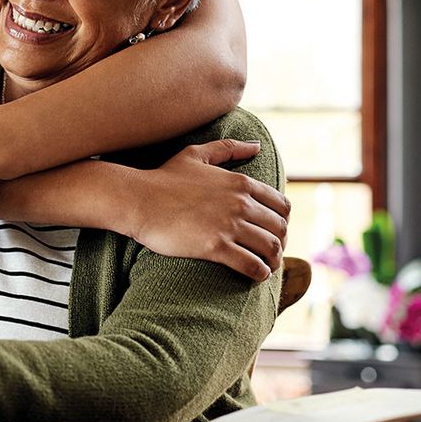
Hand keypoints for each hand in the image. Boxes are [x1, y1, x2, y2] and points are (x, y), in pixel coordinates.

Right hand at [129, 139, 289, 281]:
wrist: (137, 199)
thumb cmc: (163, 178)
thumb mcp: (196, 155)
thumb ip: (229, 149)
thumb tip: (257, 145)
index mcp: (240, 182)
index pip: (281, 205)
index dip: (282, 222)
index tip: (274, 232)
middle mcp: (240, 203)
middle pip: (279, 228)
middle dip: (280, 243)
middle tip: (271, 253)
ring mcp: (229, 225)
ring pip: (270, 248)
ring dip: (274, 261)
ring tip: (267, 267)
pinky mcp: (215, 247)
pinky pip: (251, 264)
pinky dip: (260, 273)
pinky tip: (256, 276)